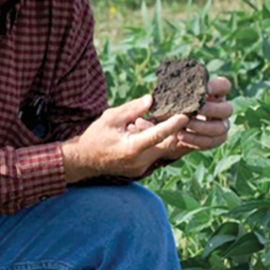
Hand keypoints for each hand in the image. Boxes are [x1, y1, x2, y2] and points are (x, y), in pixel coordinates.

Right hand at [61, 94, 188, 181]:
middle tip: (183, 114)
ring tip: (165, 120)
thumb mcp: (111, 117)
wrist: (84, 160)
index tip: (185, 116)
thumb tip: (151, 99)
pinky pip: (154, 154)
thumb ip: (132, 109)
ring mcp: (141, 168)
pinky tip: (151, 131)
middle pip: (166, 145)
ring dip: (165, 136)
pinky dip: (156, 142)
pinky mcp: (140, 169)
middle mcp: (139, 161)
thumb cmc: (96, 136)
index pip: (158, 135)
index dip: (173, 125)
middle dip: (174, 130)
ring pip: (162, 150)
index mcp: (131, 148)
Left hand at [128, 76, 233, 160]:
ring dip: (202, 126)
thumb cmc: (166, 109)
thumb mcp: (165, 100)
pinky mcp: (215, 139)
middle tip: (196, 110)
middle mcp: (220, 108)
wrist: (166, 130)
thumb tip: (149, 99)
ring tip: (185, 125)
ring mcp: (220, 125)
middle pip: (227, 109)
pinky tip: (181, 137)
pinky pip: (213, 142)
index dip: (217, 87)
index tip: (204, 89)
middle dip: (211, 110)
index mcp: (212, 93)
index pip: (224, 86)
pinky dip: (197, 140)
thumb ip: (164, 97)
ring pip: (221, 127)